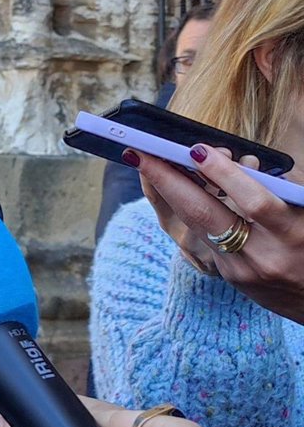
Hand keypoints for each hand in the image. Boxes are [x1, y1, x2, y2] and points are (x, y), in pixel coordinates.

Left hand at [138, 144, 303, 322]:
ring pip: (195, 224)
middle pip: (205, 215)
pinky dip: (185, 208)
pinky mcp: (229, 277)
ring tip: (145, 161)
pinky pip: (203, 235)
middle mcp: (263, 257)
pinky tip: (169, 185)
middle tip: (138, 152)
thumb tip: (229, 160)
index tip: (198, 149)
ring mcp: (241, 271)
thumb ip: (274, 188)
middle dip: (167, 180)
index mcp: (293, 235)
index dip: (225, 175)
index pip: (254, 203)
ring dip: (167, 191)